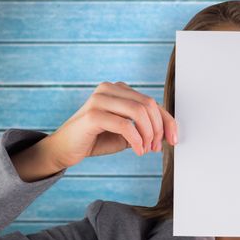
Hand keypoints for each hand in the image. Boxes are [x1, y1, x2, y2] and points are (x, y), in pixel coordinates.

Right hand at [11, 82, 177, 180]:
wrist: (65, 149)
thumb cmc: (96, 139)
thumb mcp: (127, 133)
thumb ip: (145, 129)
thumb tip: (169, 133)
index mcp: (119, 90)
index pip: (152, 102)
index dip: (167, 121)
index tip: (174, 139)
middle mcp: (109, 89)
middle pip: (148, 105)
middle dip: (158, 129)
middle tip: (156, 148)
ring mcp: (100, 99)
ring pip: (139, 112)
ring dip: (148, 134)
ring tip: (146, 149)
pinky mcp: (93, 114)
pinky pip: (124, 125)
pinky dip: (136, 140)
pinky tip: (138, 151)